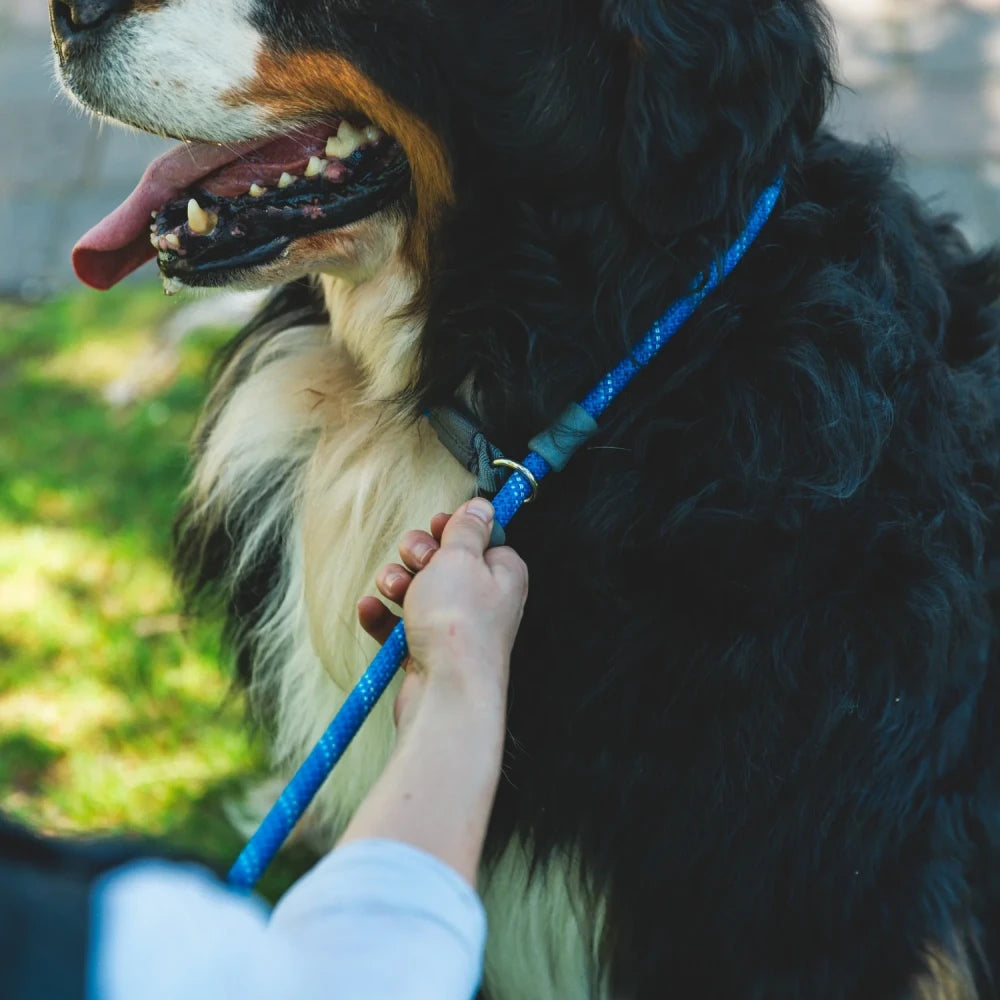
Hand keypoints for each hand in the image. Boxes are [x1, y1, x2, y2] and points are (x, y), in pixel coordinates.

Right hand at [358, 499, 527, 733]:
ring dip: (396, 583)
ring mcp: (455, 628)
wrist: (446, 692)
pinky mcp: (429, 652)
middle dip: (418, 556)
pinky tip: (370, 609)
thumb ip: (467, 528)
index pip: (480, 537)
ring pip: (417, 591)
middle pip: (443, 561)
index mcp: (502, 573)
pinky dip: (383, 617)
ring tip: (393, 589)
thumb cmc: (459, 622)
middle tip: (417, 562)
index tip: (437, 526)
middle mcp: (484, 600)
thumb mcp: (461, 557)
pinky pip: (400, 625)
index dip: (453, 529)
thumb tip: (482, 506)